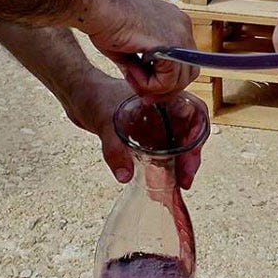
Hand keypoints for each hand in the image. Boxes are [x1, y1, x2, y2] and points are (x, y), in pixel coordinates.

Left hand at [63, 72, 205, 189]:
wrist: (79, 94)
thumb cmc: (94, 95)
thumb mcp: (104, 120)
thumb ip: (114, 148)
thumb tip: (125, 175)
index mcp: (163, 99)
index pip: (194, 112)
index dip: (198, 134)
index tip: (191, 155)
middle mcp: (164, 111)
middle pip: (190, 132)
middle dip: (192, 156)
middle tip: (185, 179)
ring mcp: (156, 124)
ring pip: (179, 143)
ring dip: (182, 163)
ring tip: (180, 183)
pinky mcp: (146, 136)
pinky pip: (163, 151)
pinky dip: (167, 165)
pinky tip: (164, 180)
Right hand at [84, 0, 197, 96]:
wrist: (97, 8)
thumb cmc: (106, 22)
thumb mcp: (130, 48)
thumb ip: (143, 66)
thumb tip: (147, 92)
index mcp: (174, 23)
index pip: (184, 63)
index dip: (165, 81)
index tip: (146, 90)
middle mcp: (182, 27)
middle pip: (188, 73)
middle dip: (164, 88)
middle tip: (143, 93)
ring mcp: (180, 35)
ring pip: (179, 81)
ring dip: (152, 86)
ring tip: (130, 73)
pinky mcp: (171, 45)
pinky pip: (168, 81)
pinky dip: (148, 83)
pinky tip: (132, 70)